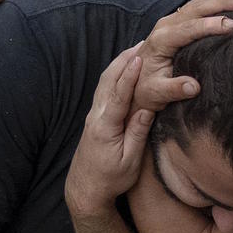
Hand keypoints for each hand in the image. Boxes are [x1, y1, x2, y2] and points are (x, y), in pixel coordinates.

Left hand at [65, 45, 155, 218]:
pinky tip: (124, 67)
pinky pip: (104, 89)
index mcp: (105, 127)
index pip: (118, 96)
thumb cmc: (111, 179)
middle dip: (124, 60)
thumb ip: (137, 133)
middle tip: (143, 43)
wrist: (86, 189)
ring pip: (104, 82)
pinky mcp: (95, 117)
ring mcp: (93, 115)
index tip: (139, 59)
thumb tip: (147, 109)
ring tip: (137, 48)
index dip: (129, 77)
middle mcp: (96, 116)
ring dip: (118, 64)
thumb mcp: (129, 161)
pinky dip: (114, 74)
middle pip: (108, 81)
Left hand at [130, 0, 232, 111]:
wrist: (134, 82)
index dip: (210, 25)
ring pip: (198, 2)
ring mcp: (171, 21)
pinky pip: (198, 4)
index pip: (188, 28)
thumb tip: (193, 87)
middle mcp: (165, 25)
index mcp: (160, 40)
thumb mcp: (156, 94)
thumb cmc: (146, 89)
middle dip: (222, 2)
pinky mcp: (177, 21)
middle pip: (196, 8)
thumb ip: (173, 89)